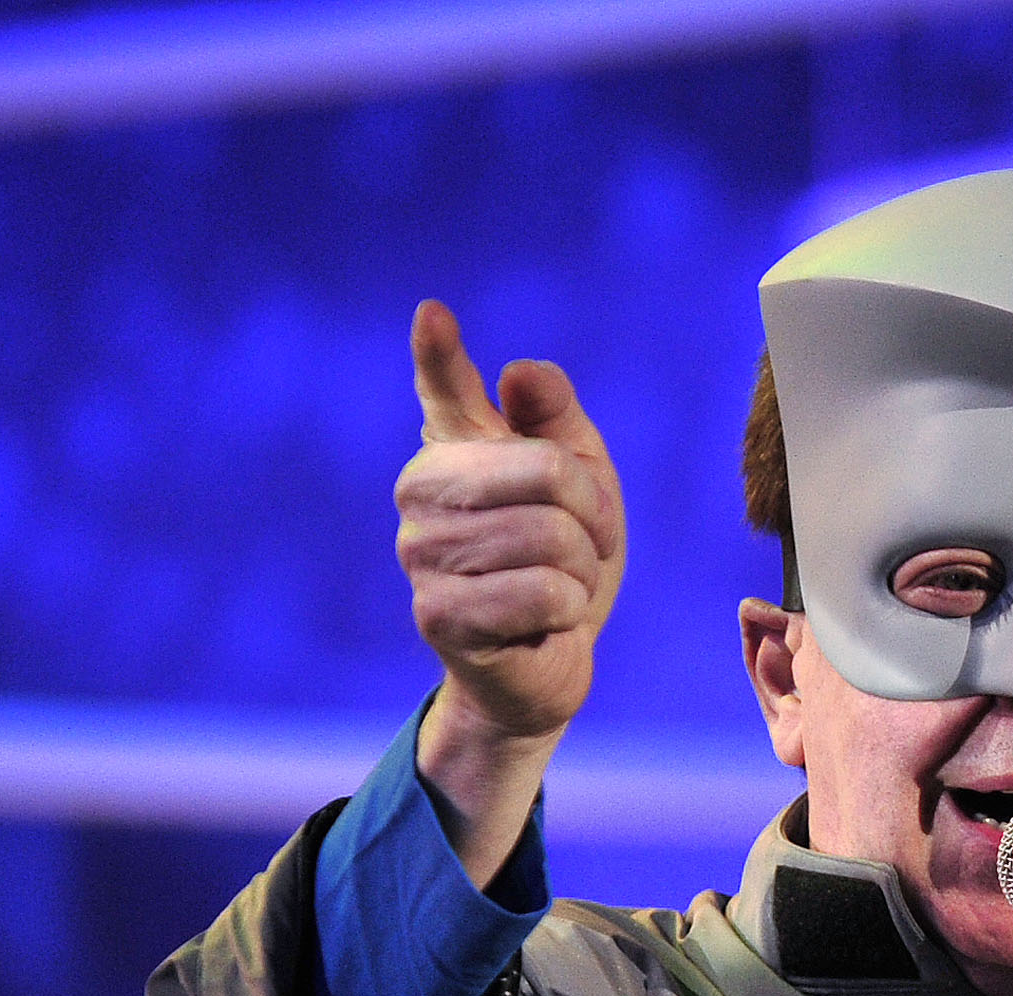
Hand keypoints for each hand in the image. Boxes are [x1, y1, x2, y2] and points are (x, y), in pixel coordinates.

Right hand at [393, 300, 624, 881]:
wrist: (545, 662)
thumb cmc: (563, 564)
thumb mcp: (583, 487)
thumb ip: (558, 424)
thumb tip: (519, 371)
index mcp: (454, 450)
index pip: (443, 390)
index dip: (440, 354)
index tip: (434, 314)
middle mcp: (423, 493)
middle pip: (549, 474)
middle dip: (591, 519)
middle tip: (578, 550)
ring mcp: (421, 552)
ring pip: (550, 537)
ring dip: (580, 571)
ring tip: (556, 588)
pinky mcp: (437, 612)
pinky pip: (541, 590)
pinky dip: (566, 611)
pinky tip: (541, 623)